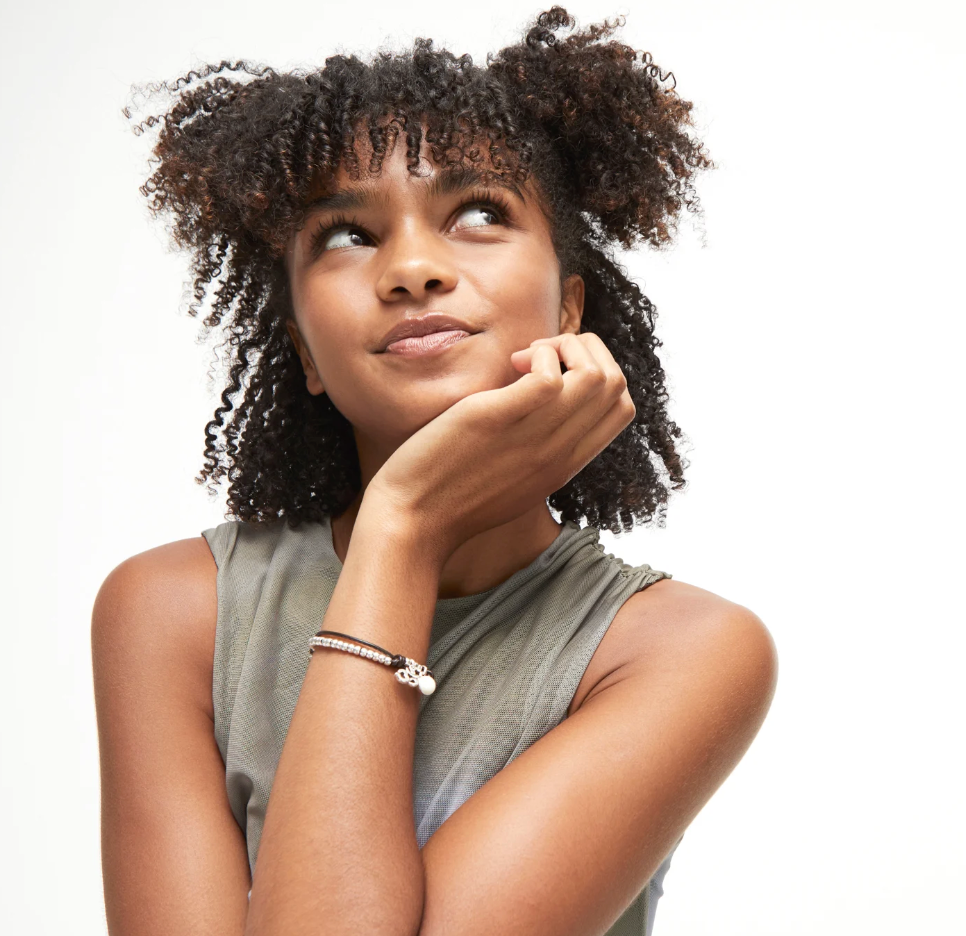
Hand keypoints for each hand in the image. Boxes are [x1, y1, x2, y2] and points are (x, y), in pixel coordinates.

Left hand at [365, 332, 636, 563]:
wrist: (411, 523)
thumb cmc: (448, 495)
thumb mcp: (509, 473)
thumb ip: (534, 445)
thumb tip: (536, 398)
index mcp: (564, 464)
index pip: (623, 408)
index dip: (598, 373)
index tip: (553, 373)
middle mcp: (560, 452)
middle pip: (618, 383)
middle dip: (586, 349)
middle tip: (537, 358)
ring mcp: (535, 438)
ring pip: (599, 375)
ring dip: (565, 346)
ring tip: (522, 359)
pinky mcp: (500, 420)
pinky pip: (549, 375)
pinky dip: (538, 354)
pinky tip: (508, 364)